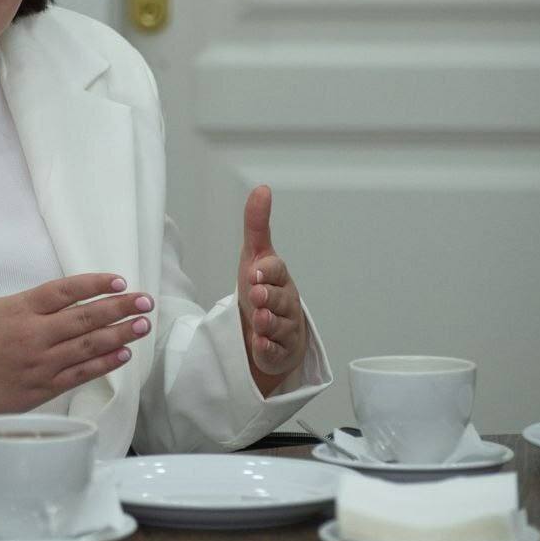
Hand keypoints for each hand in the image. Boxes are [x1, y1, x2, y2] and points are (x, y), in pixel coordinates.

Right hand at [0, 219, 154, 430]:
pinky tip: (124, 353)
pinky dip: (104, 364)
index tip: (118, 279)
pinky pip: (81, 374)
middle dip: (119, 308)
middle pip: (84, 318)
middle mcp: (34, 336)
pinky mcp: (45, 388)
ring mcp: (41, 364)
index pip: (63, 292)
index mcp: (18, 310)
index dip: (93, 285)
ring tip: (143, 324)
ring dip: (120, 334)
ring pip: (88, 346)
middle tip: (145, 301)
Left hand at [237, 185, 307, 392]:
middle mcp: (285, 302)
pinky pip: (274, 351)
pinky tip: (259, 345)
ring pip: (278, 326)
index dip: (267, 271)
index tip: (255, 271)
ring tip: (259, 320)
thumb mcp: (254, 255)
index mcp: (278, 277)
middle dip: (269, 297)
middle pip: (280, 299)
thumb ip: (256, 224)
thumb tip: (261, 188)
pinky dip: (267, 349)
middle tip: (257, 294)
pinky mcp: (278, 351)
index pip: (276, 270)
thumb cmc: (260, 286)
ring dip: (268, 323)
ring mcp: (284, 328)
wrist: (265, 326)